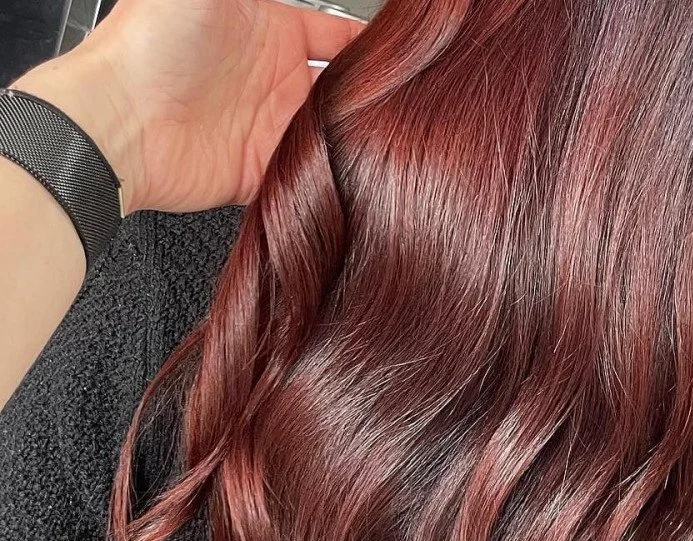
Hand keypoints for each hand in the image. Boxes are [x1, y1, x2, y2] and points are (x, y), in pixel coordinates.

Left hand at [12, 0, 364, 212]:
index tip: (398, 56)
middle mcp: (270, 79)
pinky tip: (345, 171)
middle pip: (339, 88)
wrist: (113, 122)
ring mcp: (265, 126)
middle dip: (367, 95)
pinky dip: (326, 176)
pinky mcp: (257, 170)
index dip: (367, 44)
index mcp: (267, 30)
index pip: (336, 36)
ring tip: (384, 138)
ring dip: (351, 136)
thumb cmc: (149, 45)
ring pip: (330, 133)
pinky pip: (305, 176)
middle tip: (397, 101)